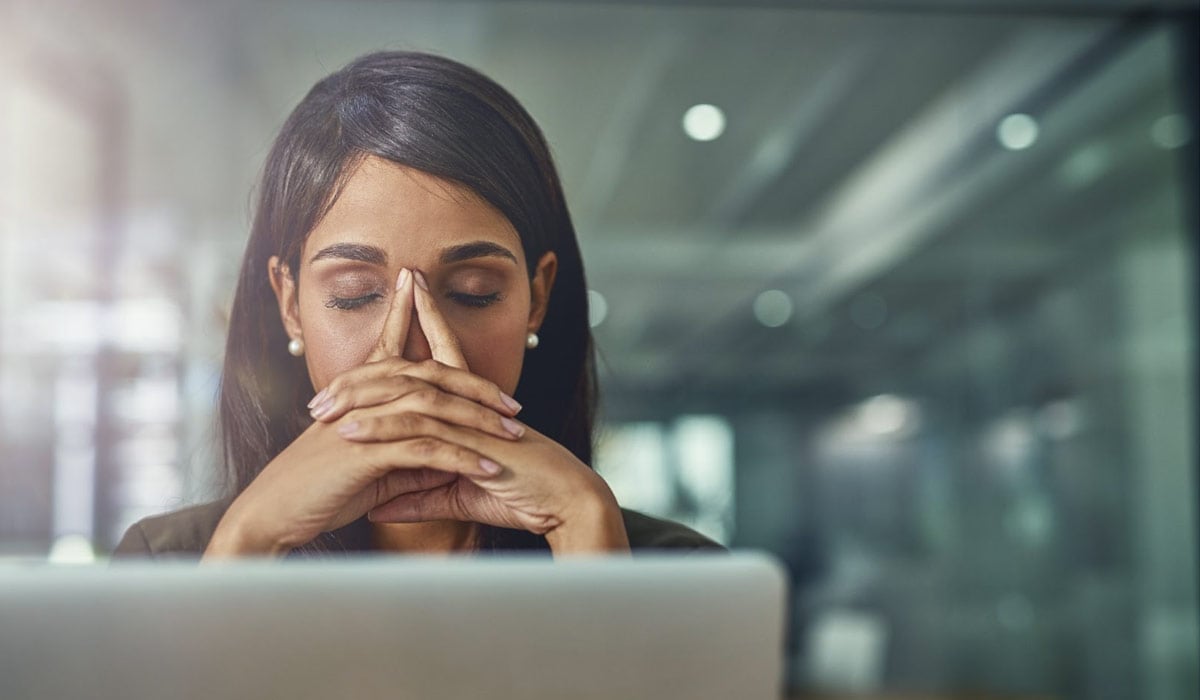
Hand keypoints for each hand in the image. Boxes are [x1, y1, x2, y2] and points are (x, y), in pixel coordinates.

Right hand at [205, 269, 524, 557]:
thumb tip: (447, 456)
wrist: (270, 516)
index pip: (402, 356)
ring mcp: (363, 420)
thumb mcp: (369, 471)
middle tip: (513, 404)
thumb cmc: (315, 494)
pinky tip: (489, 468)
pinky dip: (462, 457)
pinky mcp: (365, 451)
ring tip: (514, 436)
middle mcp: (362, 397)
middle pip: (431, 375)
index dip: (434, 343)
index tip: (488, 371)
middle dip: (477, 388)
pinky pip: (425, 448)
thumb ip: (406, 457)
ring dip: (479, 422)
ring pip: (433, 407)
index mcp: (359, 394)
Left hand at [314, 269, 629, 553]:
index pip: (441, 359)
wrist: (566, 503)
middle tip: (325, 385)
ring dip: (362, 401)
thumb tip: (378, 505)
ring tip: (322, 410)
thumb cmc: (523, 496)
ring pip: (408, 398)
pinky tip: (351, 433)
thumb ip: (418, 497)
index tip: (397, 305)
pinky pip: (421, 431)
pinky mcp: (473, 443)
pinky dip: (384, 431)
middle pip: (413, 371)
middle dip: (368, 370)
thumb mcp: (458, 496)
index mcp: (472, 408)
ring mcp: (472, 420)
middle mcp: (470, 405)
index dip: (421, 329)